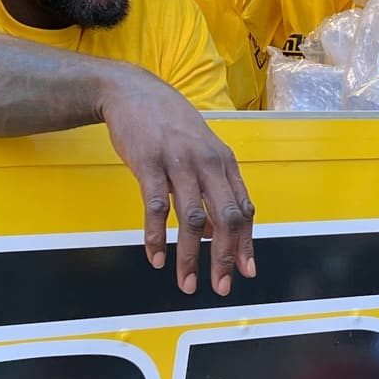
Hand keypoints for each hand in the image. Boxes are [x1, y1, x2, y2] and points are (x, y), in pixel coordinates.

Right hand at [101, 77, 256, 296]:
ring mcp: (178, 163)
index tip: (245, 270)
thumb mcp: (200, 150)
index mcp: (223, 162)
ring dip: (189, 256)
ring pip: (192, 218)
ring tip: (186, 282)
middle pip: (225, 218)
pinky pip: (156, 207)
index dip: (246, 243)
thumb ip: (211, 188)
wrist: (132, 92)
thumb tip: (212, 232)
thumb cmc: (169, 124)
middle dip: (224, 257)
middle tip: (220, 286)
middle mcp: (207, 163)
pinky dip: (156, 236)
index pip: (243, 209)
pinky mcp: (149, 163)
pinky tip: (156, 257)